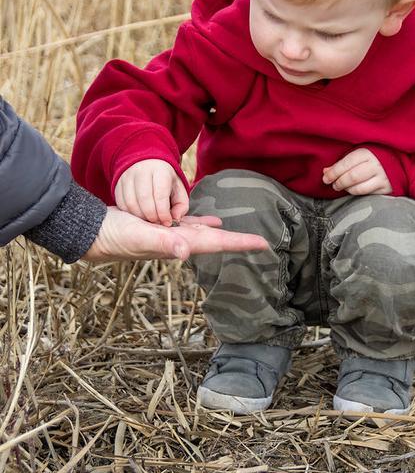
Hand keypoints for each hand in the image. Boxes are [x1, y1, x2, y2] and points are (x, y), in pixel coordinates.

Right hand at [82, 206, 268, 261]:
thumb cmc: (115, 235)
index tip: (264, 244)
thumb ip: (164, 243)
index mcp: (180, 244)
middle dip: (237, 241)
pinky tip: (209, 221)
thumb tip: (186, 251)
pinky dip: (200, 222)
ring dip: (220, 234)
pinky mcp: (160, 226)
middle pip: (215, 242)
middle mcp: (178, 243)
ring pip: (203, 233)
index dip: (240, 243)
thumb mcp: (140, 236)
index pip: (217, 245)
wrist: (92, 233)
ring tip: (237, 232)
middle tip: (260, 242)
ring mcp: (170, 235)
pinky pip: (187, 224)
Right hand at [115, 159, 187, 224]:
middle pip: (144, 199)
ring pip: (131, 203)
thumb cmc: (165, 180)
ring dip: (140, 217)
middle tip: (157, 223)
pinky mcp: (117, 184)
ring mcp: (127, 176)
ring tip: (149, 220)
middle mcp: (141, 171)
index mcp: (160, 170)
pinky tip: (139, 215)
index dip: (164, 212)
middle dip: (152, 216)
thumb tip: (175, 218)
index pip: (160, 195)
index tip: (167, 222)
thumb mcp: (178, 188)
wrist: (147, 163)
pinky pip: (122, 204)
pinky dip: (130, 214)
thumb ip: (181, 205)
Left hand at [323, 148, 391, 194]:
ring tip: (342, 187)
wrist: (397, 162)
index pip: (346, 164)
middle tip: (334, 185)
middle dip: (339, 182)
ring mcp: (382, 177)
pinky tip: (353, 190)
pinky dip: (357, 193)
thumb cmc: (373, 157)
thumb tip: (326, 171)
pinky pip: (367, 194)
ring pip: (359, 188)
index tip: (325, 178)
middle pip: (352, 177)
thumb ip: (342, 163)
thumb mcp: (358, 155)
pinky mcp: (386, 188)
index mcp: (366, 153)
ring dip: (347, 189)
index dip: (333, 172)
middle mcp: (375, 165)